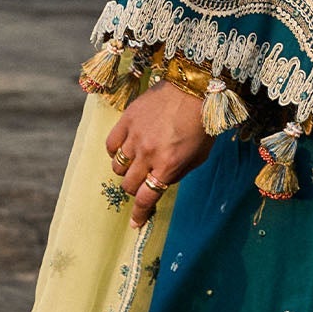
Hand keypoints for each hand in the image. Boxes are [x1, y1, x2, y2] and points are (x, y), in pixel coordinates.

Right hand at [106, 80, 213, 227]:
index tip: (135, 223)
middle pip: (129, 185)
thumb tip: (162, 185)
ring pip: (117, 167)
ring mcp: (135, 137)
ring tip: (136, 163)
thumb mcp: (199, 156)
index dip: (139, 214)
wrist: (194, 87)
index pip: (146, 199)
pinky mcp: (127, 120)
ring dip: (125, 171)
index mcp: (168, 166)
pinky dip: (115, 151)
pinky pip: (111, 145)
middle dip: (134, 190)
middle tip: (142, 183)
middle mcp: (148, 154)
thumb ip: (178, 173)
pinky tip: (125, 148)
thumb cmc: (201, 123)